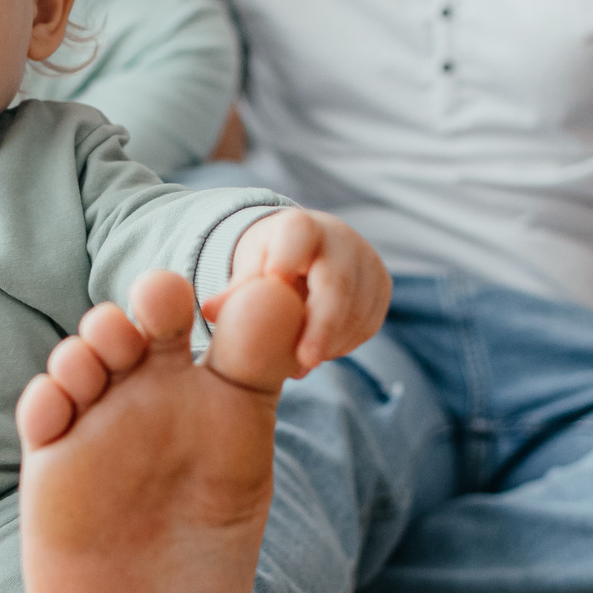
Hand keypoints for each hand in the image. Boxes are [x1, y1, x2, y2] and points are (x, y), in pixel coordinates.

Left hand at [205, 208, 391, 377]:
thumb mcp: (251, 267)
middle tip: (305, 362)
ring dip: (331, 342)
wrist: (310, 250)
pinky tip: (321, 352)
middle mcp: (341, 239)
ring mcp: (367, 262)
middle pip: (337, 282)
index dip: (288, 259)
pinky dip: (344, 343)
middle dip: (321, 324)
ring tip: (300, 365)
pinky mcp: (381, 286)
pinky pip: (368, 322)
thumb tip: (210, 311)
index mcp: (301, 227)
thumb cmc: (271, 261)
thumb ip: (235, 290)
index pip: (298, 235)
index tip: (276, 282)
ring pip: (357, 308)